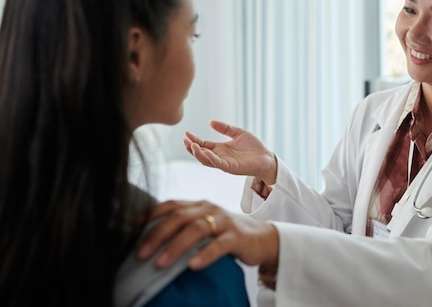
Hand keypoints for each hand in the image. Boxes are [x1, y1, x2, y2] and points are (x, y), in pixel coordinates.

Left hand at [136, 200, 278, 270]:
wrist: (262, 238)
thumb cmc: (227, 234)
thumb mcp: (204, 226)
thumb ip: (183, 228)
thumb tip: (150, 242)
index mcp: (198, 205)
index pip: (170, 205)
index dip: (149, 214)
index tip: (130, 226)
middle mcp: (209, 209)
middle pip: (179, 217)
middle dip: (157, 235)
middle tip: (140, 253)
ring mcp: (224, 221)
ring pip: (197, 229)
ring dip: (176, 246)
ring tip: (160, 263)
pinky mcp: (237, 236)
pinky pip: (220, 245)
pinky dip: (205, 254)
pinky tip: (192, 265)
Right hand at [183, 120, 277, 184]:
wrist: (267, 157)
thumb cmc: (254, 147)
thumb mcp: (238, 133)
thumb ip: (225, 128)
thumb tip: (210, 122)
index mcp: (220, 149)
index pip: (203, 144)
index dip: (194, 139)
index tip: (186, 133)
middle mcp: (220, 156)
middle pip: (201, 153)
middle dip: (191, 148)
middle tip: (185, 140)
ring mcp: (225, 163)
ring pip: (207, 160)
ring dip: (198, 154)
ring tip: (191, 146)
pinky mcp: (231, 168)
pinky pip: (219, 164)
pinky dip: (211, 159)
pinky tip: (206, 152)